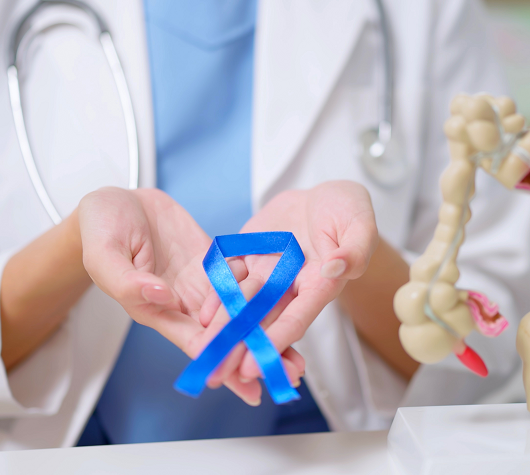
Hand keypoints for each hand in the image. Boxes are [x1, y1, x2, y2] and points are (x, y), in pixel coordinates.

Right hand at [78, 187, 302, 403]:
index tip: (249, 383)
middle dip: (254, 351)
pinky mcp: (209, 259)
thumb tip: (164, 297)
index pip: (195, 341)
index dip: (222, 361)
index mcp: (156, 307)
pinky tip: (284, 298)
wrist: (117, 202)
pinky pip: (238, 274)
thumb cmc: (101, 229)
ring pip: (237, 308)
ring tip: (298, 346)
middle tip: (290, 370)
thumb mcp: (105, 255)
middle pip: (225, 332)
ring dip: (265, 326)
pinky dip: (259, 289)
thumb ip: (129, 281)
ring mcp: (199, 279)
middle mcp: (183, 300)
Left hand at [200, 180, 377, 383]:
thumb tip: (336, 267)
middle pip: (266, 319)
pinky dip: (217, 294)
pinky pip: (230, 276)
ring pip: (243, 303)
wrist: (321, 197)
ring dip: (225, 327)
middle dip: (244, 347)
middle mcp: (291, 285)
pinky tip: (202, 315)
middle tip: (221, 374)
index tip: (257, 365)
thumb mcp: (359, 224)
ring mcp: (268, 271)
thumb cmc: (348, 210)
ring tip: (205, 350)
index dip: (278, 340)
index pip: (298, 316)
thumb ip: (354, 249)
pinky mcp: (249, 255)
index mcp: (320, 283)